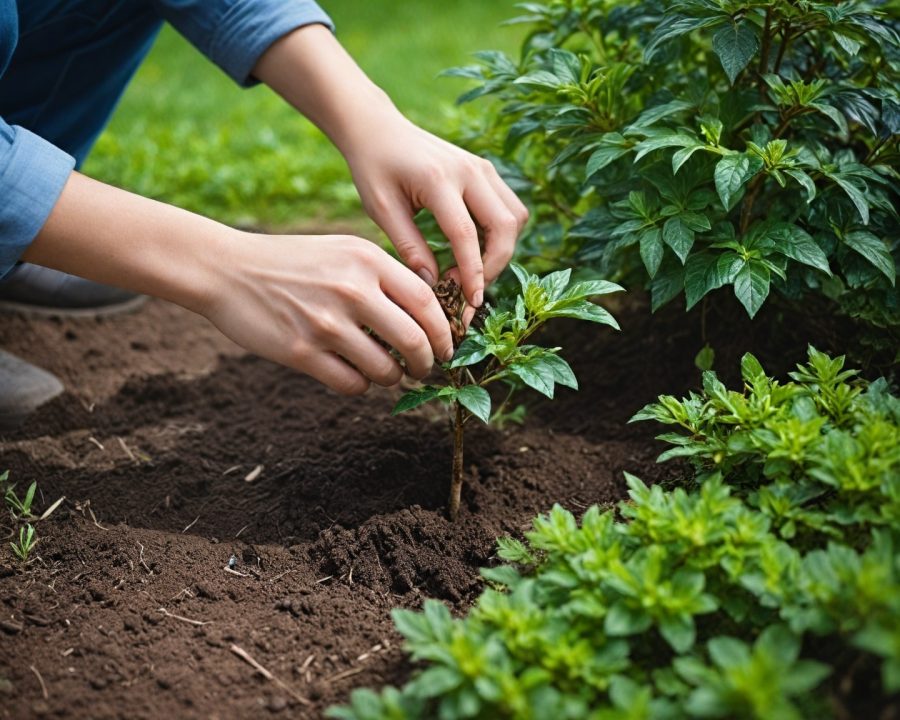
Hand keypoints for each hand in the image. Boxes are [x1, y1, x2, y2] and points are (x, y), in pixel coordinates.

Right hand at [204, 232, 453, 394]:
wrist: (228, 271)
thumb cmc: (292, 262)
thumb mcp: (343, 250)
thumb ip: (383, 275)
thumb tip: (428, 314)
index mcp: (367, 260)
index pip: (427, 302)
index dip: (444, 331)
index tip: (445, 346)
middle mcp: (351, 290)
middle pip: (414, 340)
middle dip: (427, 363)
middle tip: (425, 369)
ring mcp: (326, 323)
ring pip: (385, 369)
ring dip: (393, 379)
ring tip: (386, 373)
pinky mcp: (301, 352)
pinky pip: (352, 385)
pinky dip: (360, 387)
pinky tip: (353, 376)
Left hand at [344, 113, 528, 306]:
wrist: (379, 129)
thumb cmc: (374, 169)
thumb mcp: (381, 210)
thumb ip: (409, 247)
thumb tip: (434, 285)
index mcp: (438, 180)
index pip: (466, 234)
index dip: (473, 273)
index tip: (471, 302)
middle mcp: (469, 170)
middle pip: (504, 226)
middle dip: (495, 266)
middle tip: (469, 290)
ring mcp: (483, 167)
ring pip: (515, 217)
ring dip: (502, 250)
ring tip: (472, 271)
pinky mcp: (487, 170)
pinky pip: (510, 208)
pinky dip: (502, 235)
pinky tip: (477, 250)